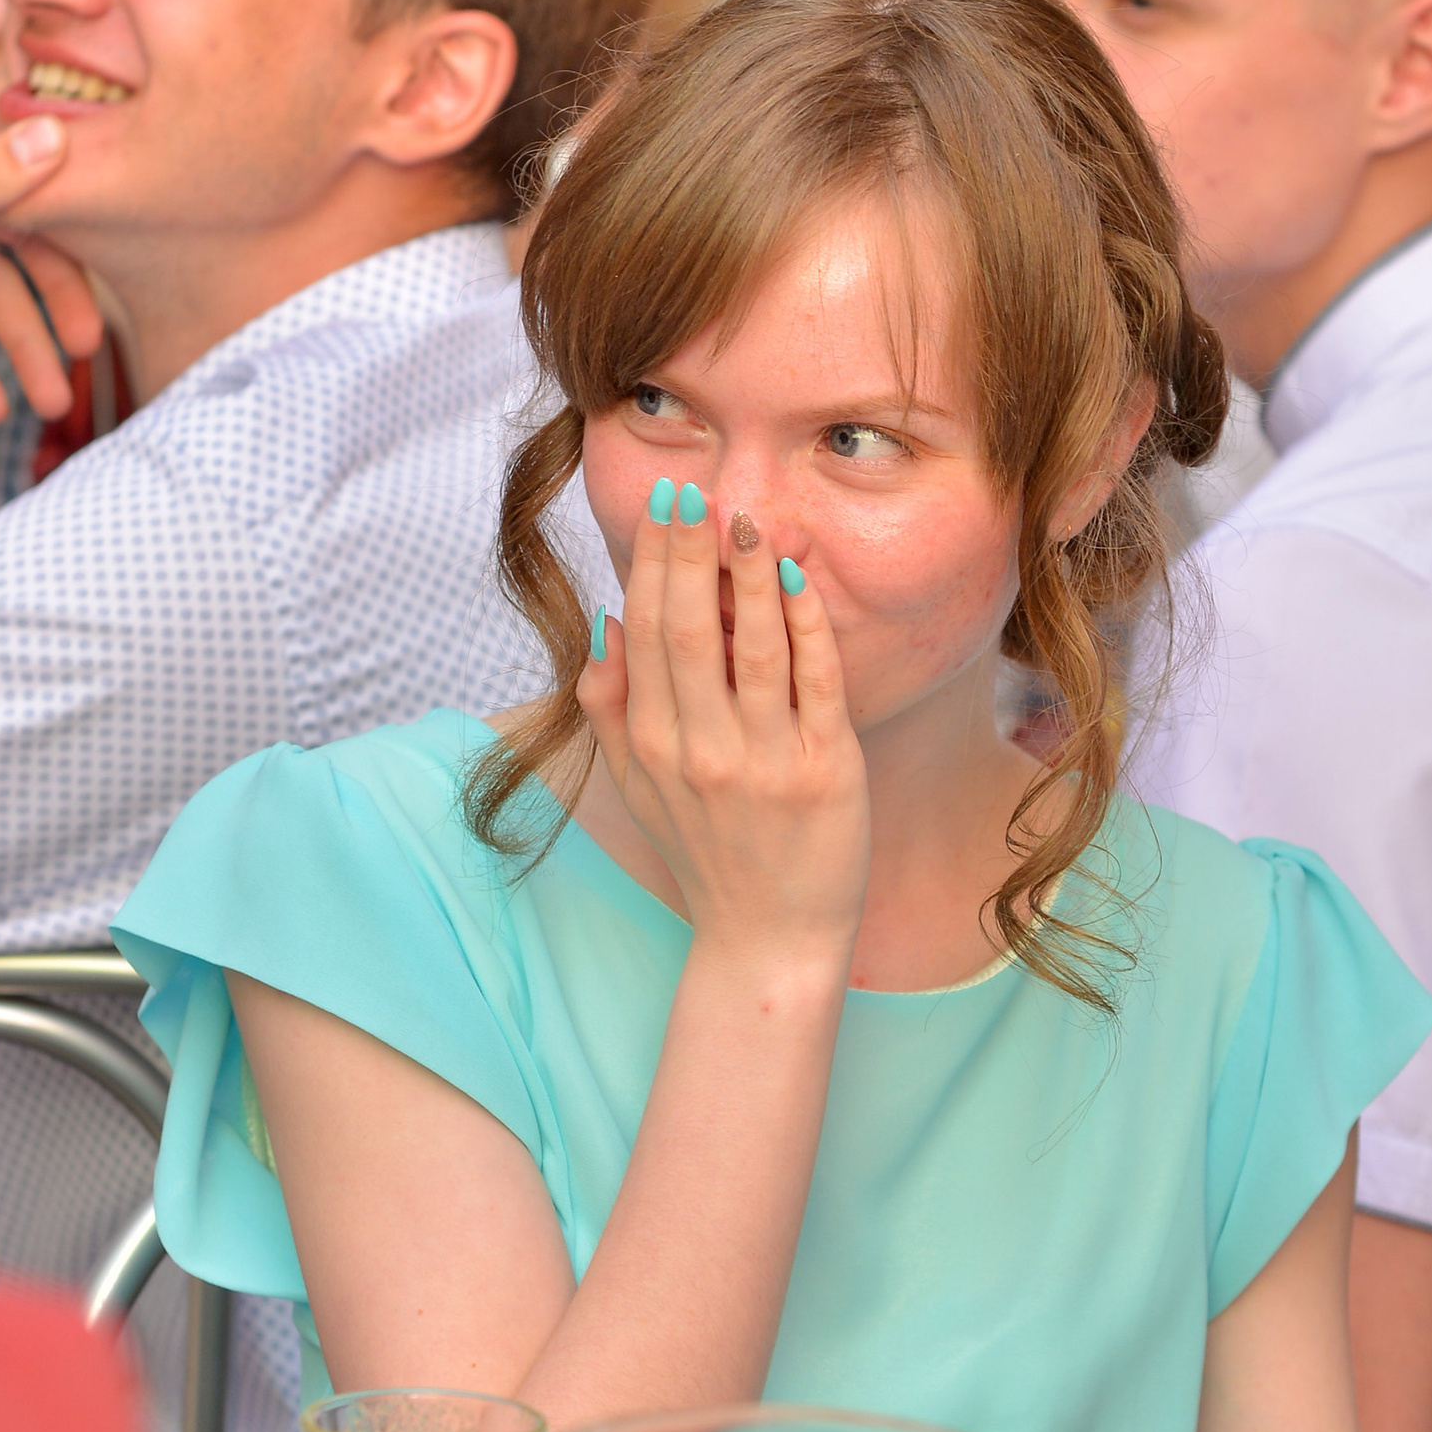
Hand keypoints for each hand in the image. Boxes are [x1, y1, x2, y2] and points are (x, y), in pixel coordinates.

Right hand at [577, 486, 869, 978]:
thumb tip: (607, 623)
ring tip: (748, 518)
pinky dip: (806, 624)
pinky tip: (798, 576)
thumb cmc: (706, 851)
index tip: (663, 503)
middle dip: (689, 553)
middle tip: (694, 492)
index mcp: (650, 743)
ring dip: (749, 575)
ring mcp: (764, 760)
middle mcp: (700, 748)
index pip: (646, 630)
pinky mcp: (825, 769)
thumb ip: (611, 707)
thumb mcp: (637, 785)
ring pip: (753, 647)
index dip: (652, 561)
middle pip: (689, 629)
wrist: (769, 938)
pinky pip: (815, 680)